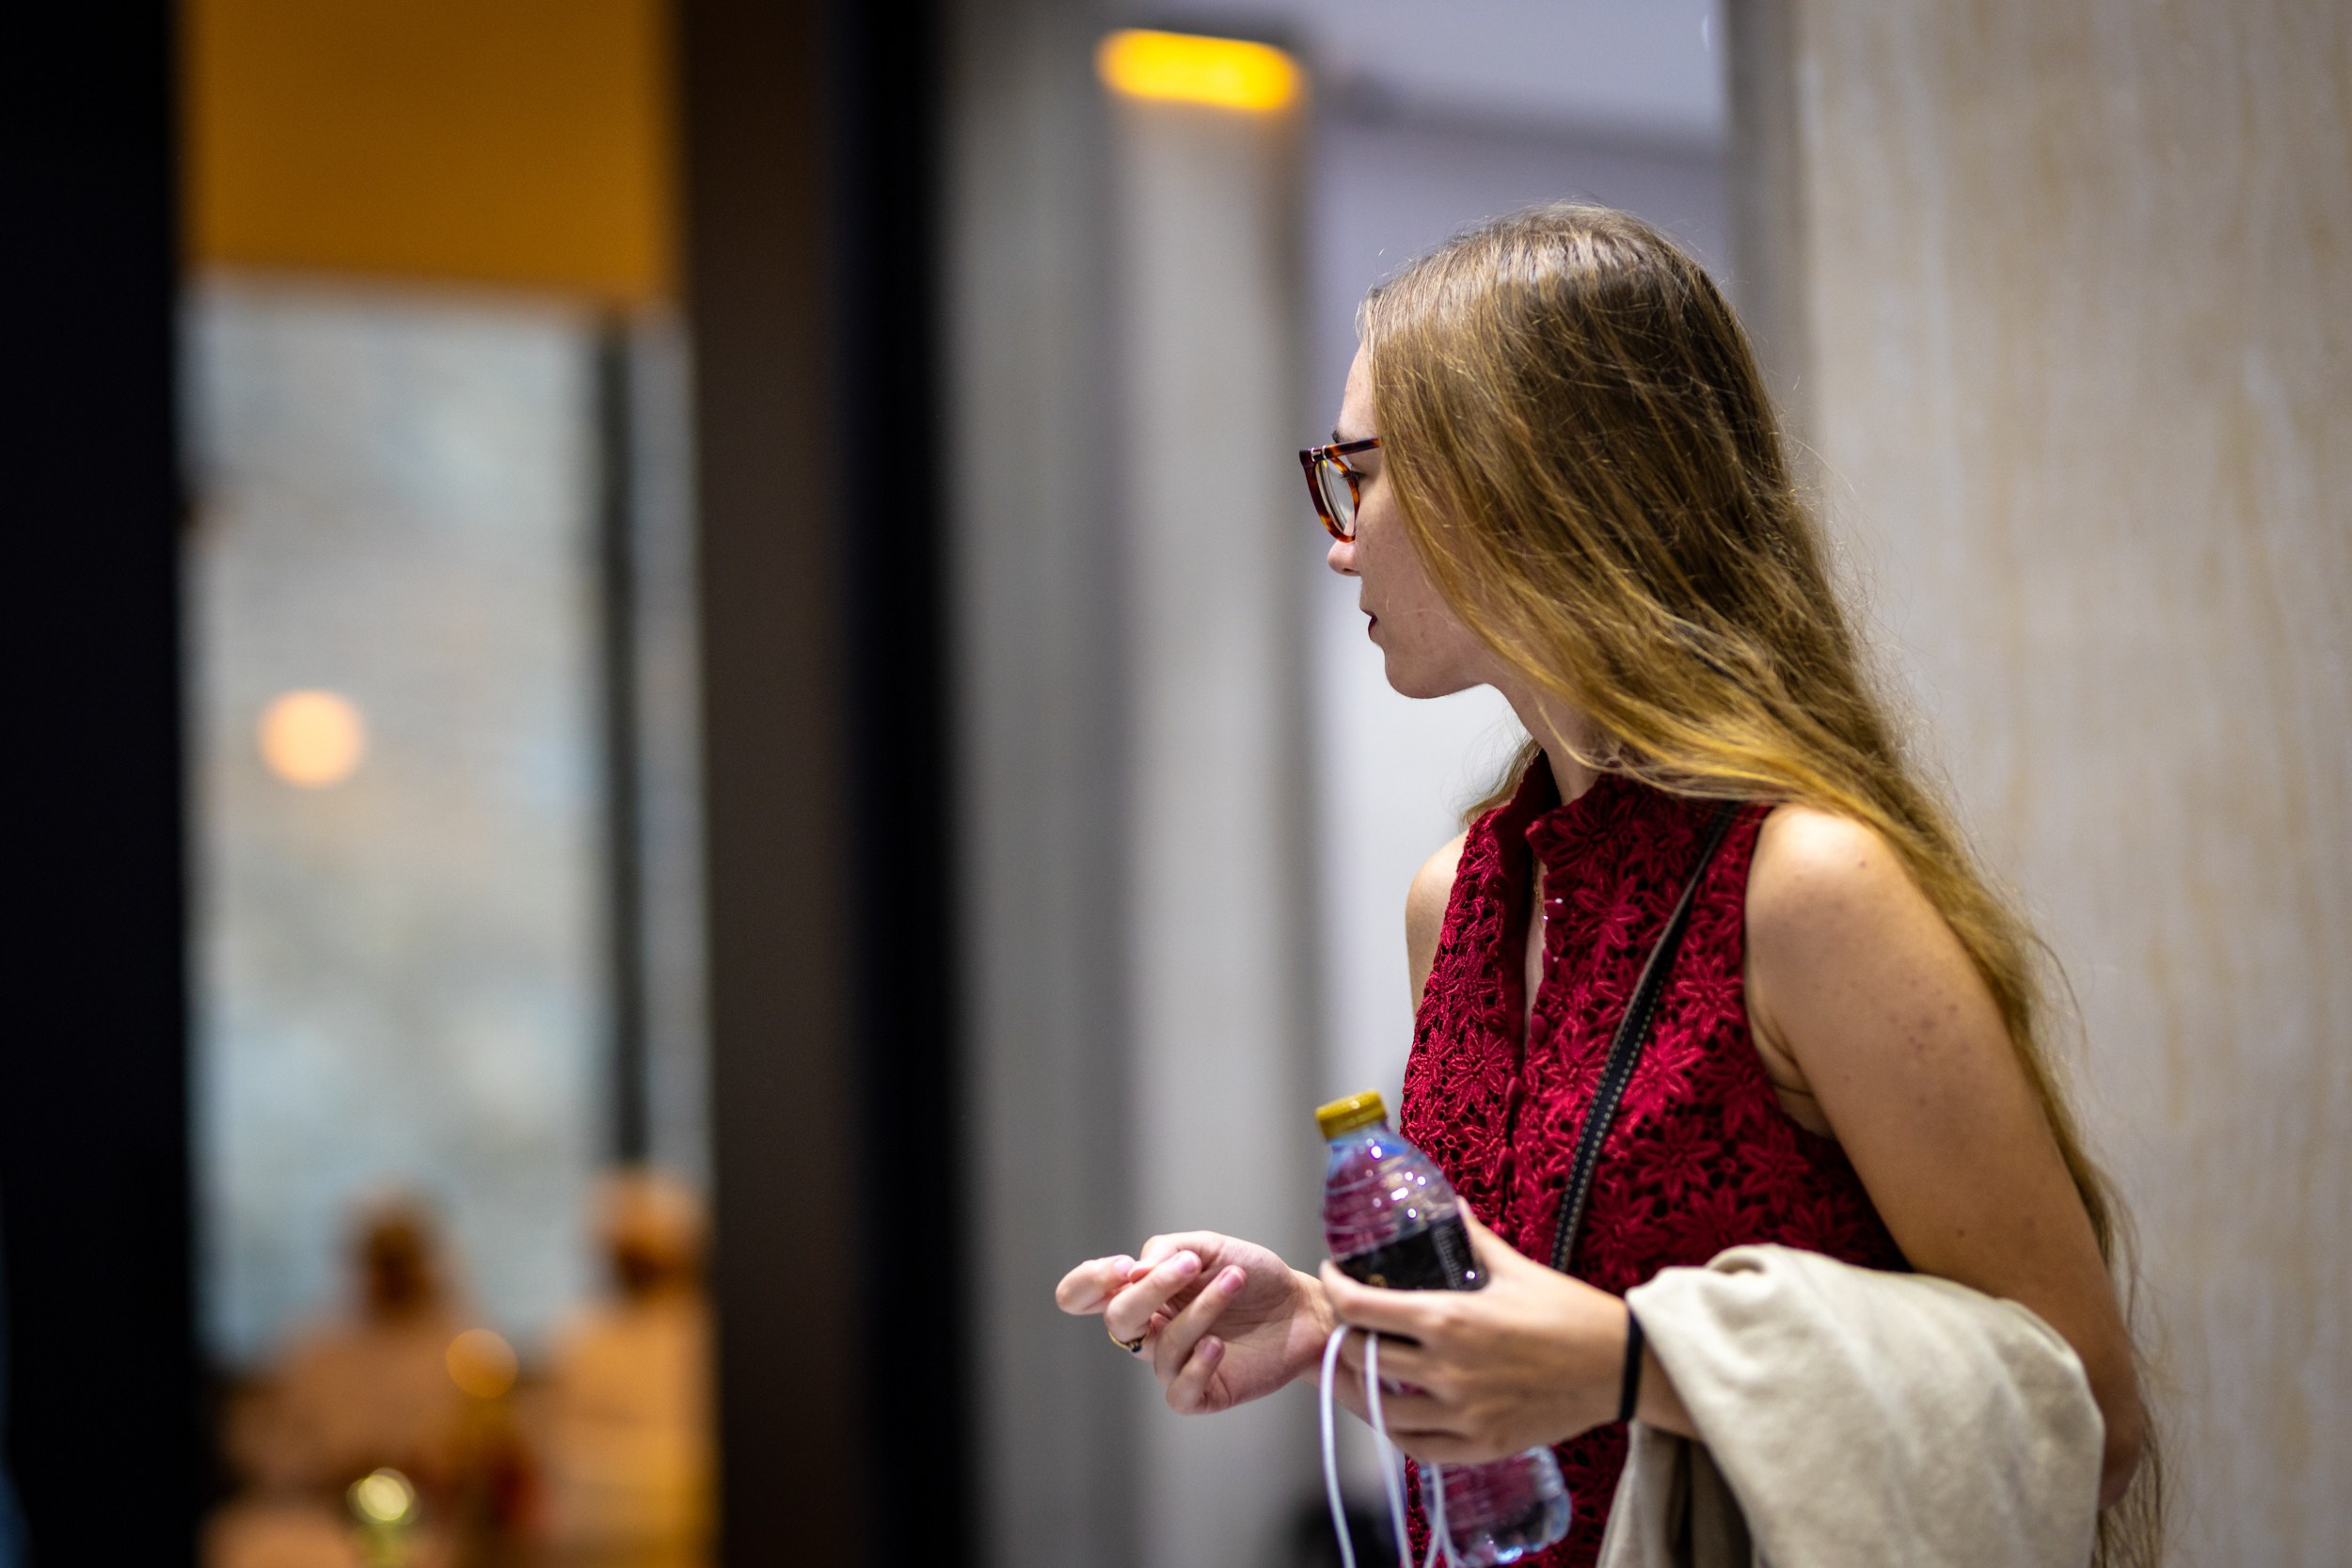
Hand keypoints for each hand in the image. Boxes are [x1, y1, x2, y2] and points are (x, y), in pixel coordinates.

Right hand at [1056, 1231, 1332, 1413]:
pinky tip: (1218, 1346)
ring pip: (1161, 1347)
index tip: (1123, 1268)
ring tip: (1235, 1282)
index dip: (1088, 1283)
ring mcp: (1175, 1363)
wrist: (1303, 1307)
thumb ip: (1166, 1251)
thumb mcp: (1209, 1247)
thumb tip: (1131, 1273)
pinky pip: (1178, 1391)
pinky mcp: (1202, 1393)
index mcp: (1142, 1292)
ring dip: (1199, 1311)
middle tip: (1191, 1265)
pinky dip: (1196, 1367)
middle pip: (1119, 1321)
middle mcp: (1151, 1329)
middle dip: (1152, 1290)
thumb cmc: (1253, 1276)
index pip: (1083, 1296)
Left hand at [1320, 1210, 1627, 1463]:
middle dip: (1344, 1336)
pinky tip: (1395, 1410)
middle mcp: (1447, 1369)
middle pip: (1360, 1358)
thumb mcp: (1517, 1269)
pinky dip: (1397, 1429)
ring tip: (1361, 1369)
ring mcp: (1462, 1413)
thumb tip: (1451, 1207)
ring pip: (1380, 1408)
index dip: (1336, 1287)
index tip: (1334, 1275)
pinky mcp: (1481, 1444)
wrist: (1623, 1367)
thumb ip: (1473, 1238)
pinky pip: (1417, 1447)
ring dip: (1361, 1387)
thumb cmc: (1571, 1313)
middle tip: (1347, 1323)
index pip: (1360, 1307)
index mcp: (1449, 1318)